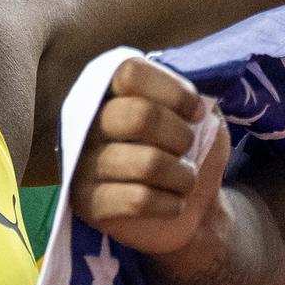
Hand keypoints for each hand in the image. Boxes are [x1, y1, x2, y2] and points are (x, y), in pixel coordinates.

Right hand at [73, 57, 228, 256]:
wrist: (193, 211)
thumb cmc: (191, 154)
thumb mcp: (202, 118)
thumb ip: (196, 98)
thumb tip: (196, 101)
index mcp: (110, 93)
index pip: (131, 73)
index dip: (174, 92)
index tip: (197, 113)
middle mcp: (88, 124)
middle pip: (140, 115)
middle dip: (181, 135)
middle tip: (188, 150)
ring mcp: (82, 165)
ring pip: (147, 163)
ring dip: (183, 176)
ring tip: (185, 181)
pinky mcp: (89, 204)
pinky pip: (139, 200)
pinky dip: (170, 203)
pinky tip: (173, 203)